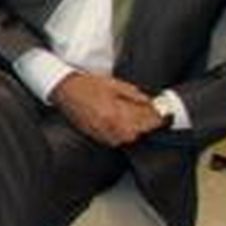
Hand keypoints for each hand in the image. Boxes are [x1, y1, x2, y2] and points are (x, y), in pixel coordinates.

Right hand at [50, 72, 164, 146]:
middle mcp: (107, 125)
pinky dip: (119, 135)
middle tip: (148, 117)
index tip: (161, 116)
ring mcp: (99, 131)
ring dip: (132, 131)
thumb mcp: (114, 84)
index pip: (142, 121)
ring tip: (133, 120)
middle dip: (144, 125)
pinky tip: (119, 126)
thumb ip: (133, 94)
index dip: (154, 118)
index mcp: (114, 112)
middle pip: (135, 133)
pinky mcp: (92, 134)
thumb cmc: (87, 84)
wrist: (64, 88)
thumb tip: (148, 102)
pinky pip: (112, 140)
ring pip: (124, 139)